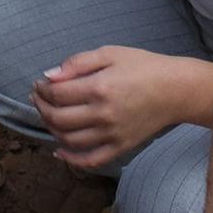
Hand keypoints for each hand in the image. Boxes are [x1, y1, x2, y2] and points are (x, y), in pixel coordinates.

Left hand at [32, 46, 209, 168]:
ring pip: (70, 141)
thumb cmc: (142, 66)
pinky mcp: (121, 147)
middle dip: (42, 108)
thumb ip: (77, 63)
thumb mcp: (109, 53)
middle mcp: (103, 115)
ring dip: (52, 130)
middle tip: (37, 98)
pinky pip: (92, 160)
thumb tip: (50, 76)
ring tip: (47, 116)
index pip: (58, 94)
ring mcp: (112, 135)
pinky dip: (72, 159)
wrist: (174, 89)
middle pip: (60, 119)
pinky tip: (59, 151)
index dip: (42, 90)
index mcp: (99, 88)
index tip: (38, 83)